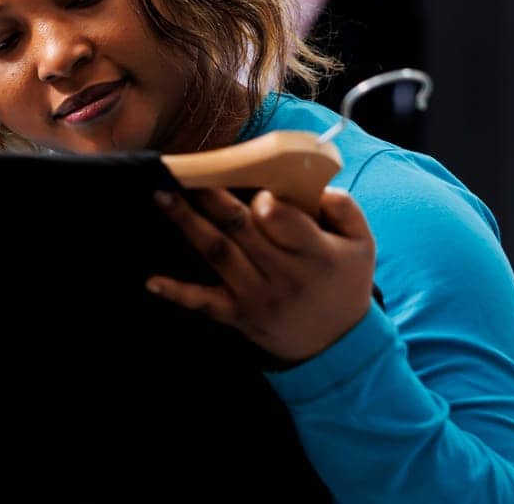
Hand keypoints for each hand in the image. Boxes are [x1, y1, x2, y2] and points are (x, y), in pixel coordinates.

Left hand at [147, 188, 374, 362]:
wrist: (338, 344)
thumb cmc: (344, 281)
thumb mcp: (362, 244)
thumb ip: (343, 207)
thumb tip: (313, 186)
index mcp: (316, 254)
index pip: (283, 221)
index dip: (265, 202)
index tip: (254, 187)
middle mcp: (284, 276)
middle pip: (240, 230)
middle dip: (209, 197)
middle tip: (181, 170)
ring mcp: (258, 298)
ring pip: (217, 254)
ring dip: (186, 224)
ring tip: (161, 196)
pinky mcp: (239, 316)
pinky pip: (205, 304)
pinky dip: (177, 292)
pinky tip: (151, 282)